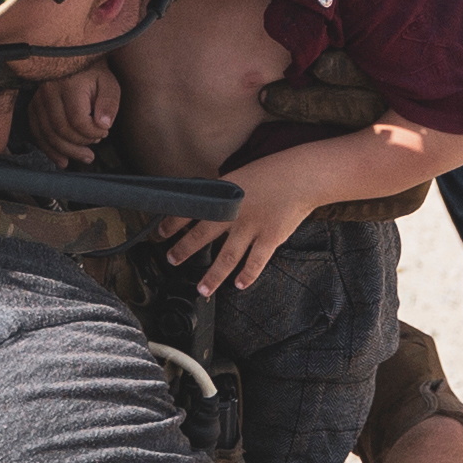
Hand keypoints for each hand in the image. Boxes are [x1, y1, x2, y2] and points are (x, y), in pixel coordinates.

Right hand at [25, 61, 119, 168]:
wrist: (73, 58)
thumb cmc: (94, 73)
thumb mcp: (109, 83)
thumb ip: (109, 103)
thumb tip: (104, 125)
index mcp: (69, 84)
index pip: (78, 120)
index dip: (93, 133)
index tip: (105, 132)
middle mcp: (48, 91)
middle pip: (60, 130)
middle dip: (80, 144)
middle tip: (95, 147)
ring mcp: (37, 99)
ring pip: (47, 134)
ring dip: (66, 151)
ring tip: (85, 158)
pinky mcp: (33, 105)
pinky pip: (37, 132)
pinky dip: (48, 149)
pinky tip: (62, 160)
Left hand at [162, 156, 322, 293]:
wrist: (302, 176)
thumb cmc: (273, 173)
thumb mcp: (240, 177)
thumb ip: (224, 195)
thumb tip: (206, 204)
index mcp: (224, 195)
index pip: (190, 210)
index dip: (172, 223)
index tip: (160, 233)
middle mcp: (234, 213)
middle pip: (201, 236)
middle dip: (183, 250)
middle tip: (172, 260)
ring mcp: (251, 228)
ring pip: (226, 257)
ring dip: (212, 276)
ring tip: (202, 288)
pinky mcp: (270, 238)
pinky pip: (255, 262)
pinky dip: (247, 275)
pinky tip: (239, 284)